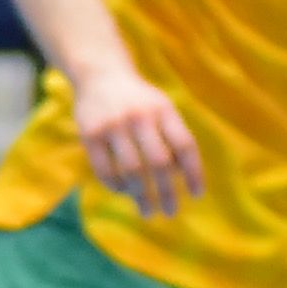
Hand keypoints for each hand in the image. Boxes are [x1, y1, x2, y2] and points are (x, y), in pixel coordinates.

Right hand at [69, 68, 206, 215]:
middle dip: (167, 192)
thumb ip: (173, 136)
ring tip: (147, 210)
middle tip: (170, 212)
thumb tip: (181, 176)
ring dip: (142, 196)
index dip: (193, 173)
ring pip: (132, 170)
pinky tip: (123, 191)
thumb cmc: (138, 100)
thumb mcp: (161, 108)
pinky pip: (105, 169)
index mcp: (163, 110)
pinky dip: (116, 186)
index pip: (185, 145)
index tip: (196, 195)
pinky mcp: (90, 134)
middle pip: (159, 163)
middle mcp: (140, 116)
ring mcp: (113, 125)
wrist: (99, 75)